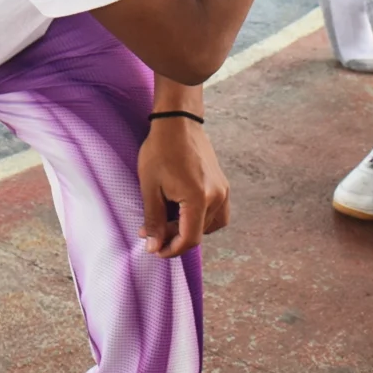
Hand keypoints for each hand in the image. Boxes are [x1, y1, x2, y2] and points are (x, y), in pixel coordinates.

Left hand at [138, 118, 229, 259]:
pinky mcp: (223, 185)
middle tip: (150, 231)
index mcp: (198, 198)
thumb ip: (154, 220)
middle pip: (198, 233)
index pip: (190, 239)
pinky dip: (201, 219)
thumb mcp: (150, 187)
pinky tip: (183, 212)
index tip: (155, 250)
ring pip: (208, 226)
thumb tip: (154, 247)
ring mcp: (223, 190)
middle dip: (173, 237)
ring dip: (187, 228)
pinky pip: (216, 214)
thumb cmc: (161, 150)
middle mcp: (217, 197)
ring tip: (166, 219)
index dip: (172, 250)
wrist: (178, 122)